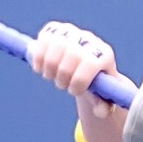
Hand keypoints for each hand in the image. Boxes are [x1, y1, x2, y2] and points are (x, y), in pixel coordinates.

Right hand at [31, 20, 126, 141]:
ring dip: (48, 67)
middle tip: (61, 86)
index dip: (78, 81)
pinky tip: (40, 68)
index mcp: (104, 55)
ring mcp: (72, 32)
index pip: (90, 64)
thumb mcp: (102, 97)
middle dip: (63, 76)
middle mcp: (89, 40)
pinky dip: (38, 55)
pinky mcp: (56, 29)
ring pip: (55, 45)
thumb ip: (104, 107)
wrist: (84, 65)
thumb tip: (100, 112)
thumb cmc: (95, 84)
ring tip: (50, 77)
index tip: (74, 91)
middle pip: (72, 55)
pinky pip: (43, 38)